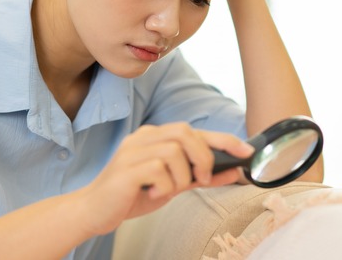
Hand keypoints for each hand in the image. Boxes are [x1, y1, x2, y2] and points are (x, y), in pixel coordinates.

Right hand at [75, 123, 253, 235]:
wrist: (95, 211)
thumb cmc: (133, 195)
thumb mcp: (173, 185)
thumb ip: (200, 176)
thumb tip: (232, 171)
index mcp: (154, 136)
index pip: (194, 130)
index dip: (223, 139)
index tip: (246, 151)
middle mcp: (143, 137)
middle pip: (185, 133)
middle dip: (203, 156)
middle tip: (202, 179)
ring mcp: (133, 150)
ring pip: (174, 150)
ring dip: (182, 174)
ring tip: (171, 189)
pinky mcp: (126, 168)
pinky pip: (159, 169)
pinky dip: (165, 185)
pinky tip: (153, 194)